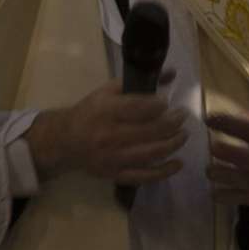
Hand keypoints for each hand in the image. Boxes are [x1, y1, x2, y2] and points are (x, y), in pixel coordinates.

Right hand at [28, 82, 187, 186]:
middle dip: (173, 122)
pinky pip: (144, 176)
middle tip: (182, 116)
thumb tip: (171, 73)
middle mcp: (110, 135)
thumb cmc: (89, 112)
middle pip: (151, 130)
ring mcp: (114, 158)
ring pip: (152, 153)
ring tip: (183, 134)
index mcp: (106, 111)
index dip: (160, 104)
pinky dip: (164, 171)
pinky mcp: (116, 174)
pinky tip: (178, 163)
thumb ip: (137, 82)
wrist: (65, 141)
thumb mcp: (107, 91)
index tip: (168, 102)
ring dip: (173, 143)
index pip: (140, 107)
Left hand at [207, 111, 248, 207]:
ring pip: (248, 181)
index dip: (232, 124)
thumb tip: (218, 121)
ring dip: (226, 176)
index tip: (209, 120)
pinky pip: (246, 199)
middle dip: (232, 153)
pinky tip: (214, 193)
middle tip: (213, 148)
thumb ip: (247, 120)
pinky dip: (228, 197)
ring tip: (209, 171)